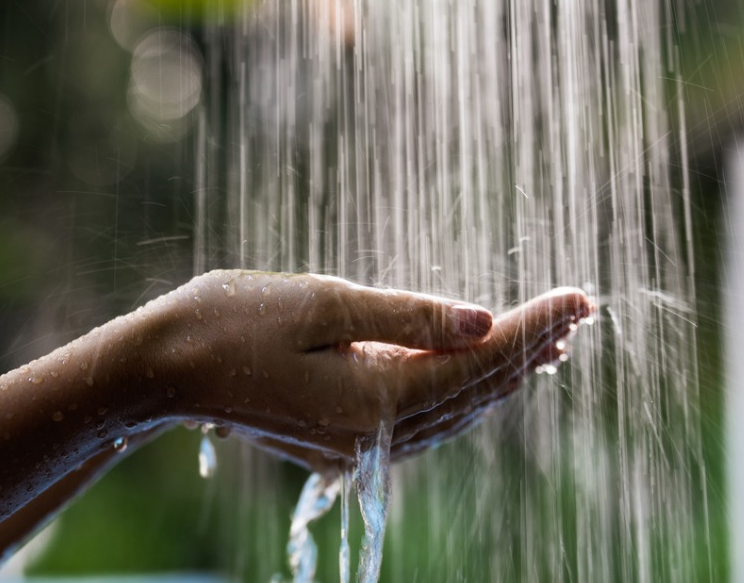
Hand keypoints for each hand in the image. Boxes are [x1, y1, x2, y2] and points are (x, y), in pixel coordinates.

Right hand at [143, 270, 592, 471]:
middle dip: (531, 350)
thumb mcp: (323, 304)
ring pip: (452, 413)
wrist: (162, 368)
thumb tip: (486, 321)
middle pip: (474, 394)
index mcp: (373, 400)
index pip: (479, 363)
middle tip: (581, 312)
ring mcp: (354, 446)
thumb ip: (409, 316)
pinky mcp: (338, 441)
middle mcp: (371, 436)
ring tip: (550, 342)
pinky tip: (477, 368)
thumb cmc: (231, 321)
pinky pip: (419, 419)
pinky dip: (458, 392)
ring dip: (501, 376)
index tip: (581, 297)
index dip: (535, 327)